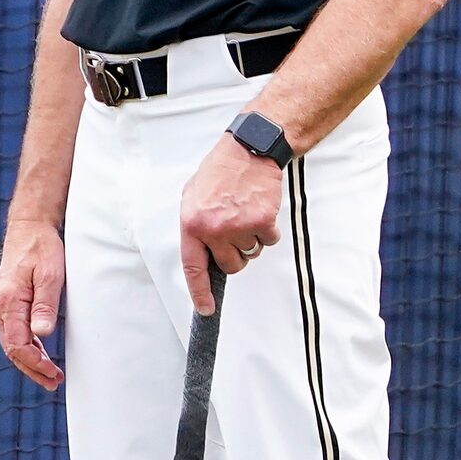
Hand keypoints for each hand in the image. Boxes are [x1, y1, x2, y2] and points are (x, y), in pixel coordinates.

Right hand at [0, 218, 67, 389]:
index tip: (53, 373)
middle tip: (53, 382)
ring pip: (11, 343)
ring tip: (50, 375)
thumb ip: (45, 305)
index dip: (35, 362)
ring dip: (30, 361)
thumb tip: (42, 335)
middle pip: (12, 348)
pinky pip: (14, 332)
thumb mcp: (51, 275)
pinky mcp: (7, 302)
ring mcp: (1, 305)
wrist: (28, 227)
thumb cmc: (41, 248)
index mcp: (8, 301)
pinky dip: (27, 347)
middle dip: (32, 369)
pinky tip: (41, 354)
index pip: (17, 344)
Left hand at [178, 132, 283, 313]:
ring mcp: (239, 227)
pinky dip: (268, 230)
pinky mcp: (262, 222)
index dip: (199, 292)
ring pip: (251, 253)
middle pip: (230, 266)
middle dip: (235, 255)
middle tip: (235, 233)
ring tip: (245, 214)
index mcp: (192, 225)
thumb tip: (199, 252)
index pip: (194, 268)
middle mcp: (214, 230)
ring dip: (251, 239)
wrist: (248, 151)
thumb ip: (194, 226)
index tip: (206, 309)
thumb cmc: (219, 173)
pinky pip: (269, 241)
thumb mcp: (191, 197)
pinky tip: (260, 210)